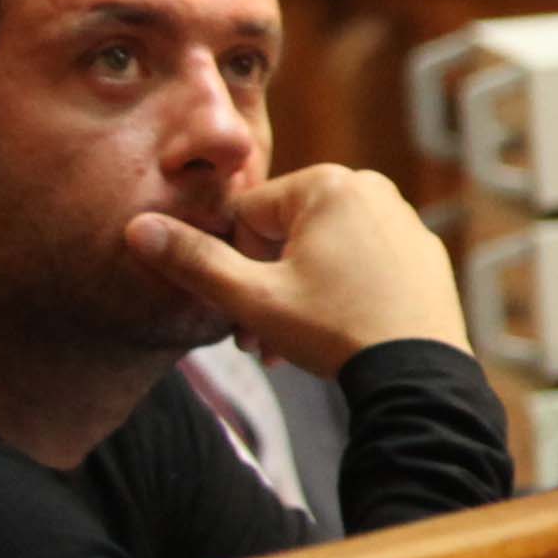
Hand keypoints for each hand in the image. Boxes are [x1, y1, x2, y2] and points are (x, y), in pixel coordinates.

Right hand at [134, 164, 462, 376]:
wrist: (418, 372)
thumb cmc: (334, 327)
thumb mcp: (250, 297)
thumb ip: (193, 260)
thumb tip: (136, 226)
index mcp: (330, 185)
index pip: (247, 215)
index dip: (234, 265)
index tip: (238, 310)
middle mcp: (372, 189)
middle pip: (285, 235)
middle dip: (261, 287)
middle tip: (253, 341)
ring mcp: (402, 220)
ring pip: (320, 253)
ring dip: (290, 298)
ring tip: (282, 348)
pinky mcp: (421, 253)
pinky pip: (359, 264)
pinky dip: (334, 294)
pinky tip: (327, 336)